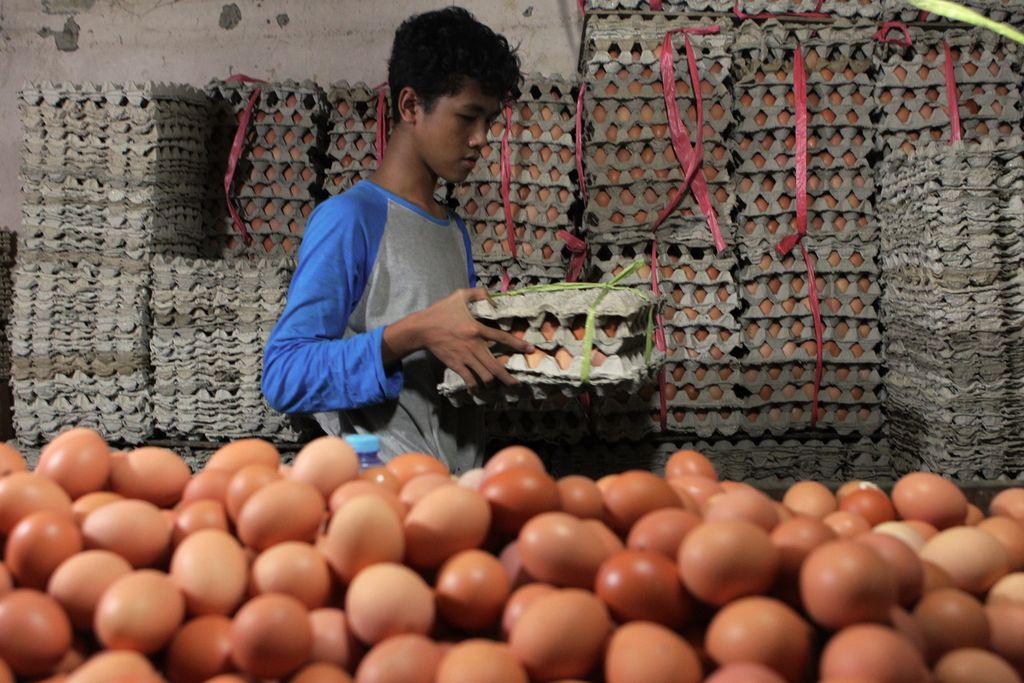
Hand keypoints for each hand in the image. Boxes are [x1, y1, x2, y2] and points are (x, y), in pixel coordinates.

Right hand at [418, 288, 533, 389]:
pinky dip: (475, 387)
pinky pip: (469, 380)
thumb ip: (477, 293)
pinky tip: (478, 389)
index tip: (531, 349)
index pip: (501, 337)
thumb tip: (491, 295)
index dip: (517, 344)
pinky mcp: (455, 365)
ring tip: (497, 387)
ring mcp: (465, 357)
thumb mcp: (458, 295)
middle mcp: (474, 346)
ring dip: (492, 383)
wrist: (421, 328)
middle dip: (508, 378)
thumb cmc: (440, 311)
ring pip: (484, 376)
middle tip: (516, 385)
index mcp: (477, 329)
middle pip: (495, 366)